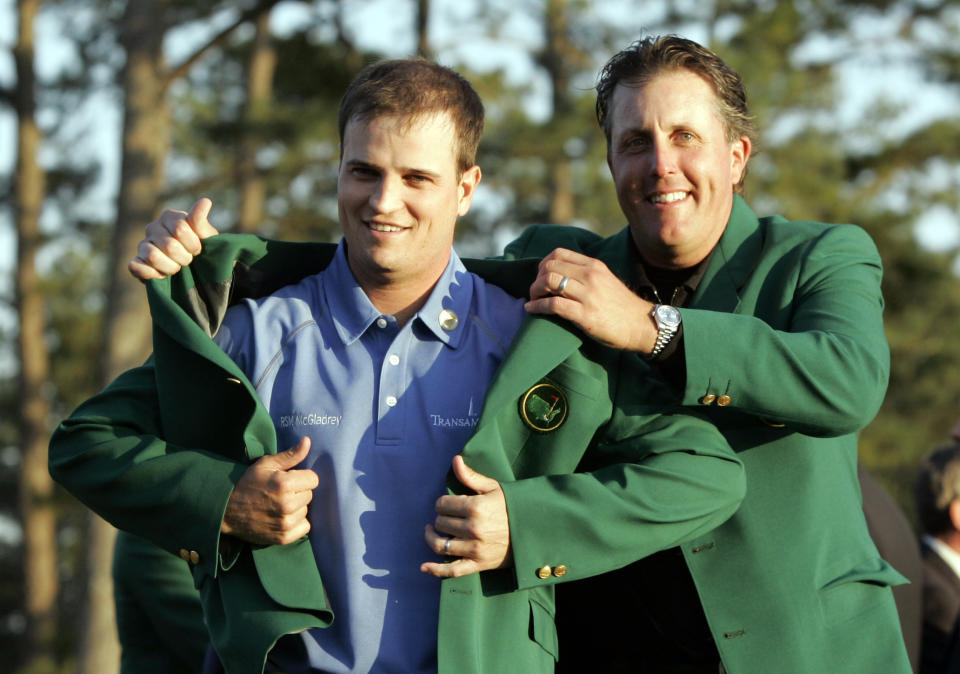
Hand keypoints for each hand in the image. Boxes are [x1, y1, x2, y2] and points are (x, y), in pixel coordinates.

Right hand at [128, 197, 218, 280]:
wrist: (192, 270)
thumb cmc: (199, 248)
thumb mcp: (205, 236)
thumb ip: (200, 222)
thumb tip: (205, 201)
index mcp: (169, 216)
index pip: (180, 229)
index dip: (193, 245)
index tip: (198, 250)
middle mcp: (152, 227)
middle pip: (169, 246)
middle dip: (185, 258)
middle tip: (188, 260)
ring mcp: (142, 244)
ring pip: (153, 256)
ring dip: (171, 267)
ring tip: (177, 267)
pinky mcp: (136, 262)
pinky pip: (137, 267)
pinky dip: (152, 274)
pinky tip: (163, 275)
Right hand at [221, 437, 318, 545]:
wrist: (226, 510)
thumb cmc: (247, 483)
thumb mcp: (266, 464)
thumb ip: (290, 455)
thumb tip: (307, 441)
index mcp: (285, 484)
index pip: (313, 479)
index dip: (302, 477)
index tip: (289, 479)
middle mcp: (288, 504)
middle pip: (310, 495)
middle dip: (299, 492)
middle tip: (280, 492)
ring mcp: (286, 523)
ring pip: (306, 510)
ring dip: (297, 507)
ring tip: (279, 505)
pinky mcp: (283, 537)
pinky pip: (304, 527)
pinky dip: (297, 523)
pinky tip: (282, 517)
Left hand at [420, 456, 511, 577]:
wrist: (534, 531)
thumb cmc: (513, 507)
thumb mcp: (494, 488)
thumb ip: (470, 476)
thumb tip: (455, 460)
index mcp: (476, 507)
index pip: (443, 504)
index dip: (442, 502)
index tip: (448, 504)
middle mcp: (473, 528)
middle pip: (441, 523)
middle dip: (441, 518)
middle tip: (447, 516)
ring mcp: (474, 548)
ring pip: (441, 545)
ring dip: (433, 538)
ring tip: (432, 532)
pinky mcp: (478, 564)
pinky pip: (452, 570)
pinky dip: (435, 570)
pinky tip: (424, 567)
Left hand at [525, 247, 657, 353]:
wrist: (641, 325)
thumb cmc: (620, 305)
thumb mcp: (605, 280)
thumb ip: (586, 274)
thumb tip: (559, 274)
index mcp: (594, 266)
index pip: (559, 253)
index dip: (543, 264)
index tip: (541, 276)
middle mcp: (590, 276)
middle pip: (549, 266)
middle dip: (536, 278)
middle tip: (535, 290)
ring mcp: (588, 295)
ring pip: (549, 282)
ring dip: (535, 291)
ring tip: (533, 299)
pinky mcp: (585, 315)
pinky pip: (553, 305)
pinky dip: (537, 306)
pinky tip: (531, 309)